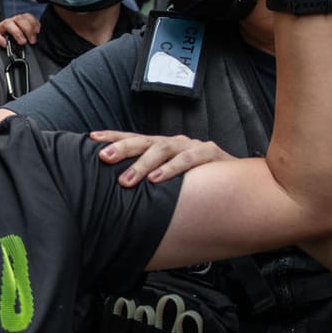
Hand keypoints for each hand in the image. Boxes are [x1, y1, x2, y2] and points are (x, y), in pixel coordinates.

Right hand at [0, 13, 41, 49]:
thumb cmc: (7, 45)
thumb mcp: (19, 40)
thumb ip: (28, 38)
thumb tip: (37, 40)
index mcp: (16, 23)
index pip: (26, 16)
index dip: (33, 22)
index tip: (38, 31)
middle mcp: (8, 23)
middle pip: (19, 19)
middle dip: (28, 29)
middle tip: (32, 41)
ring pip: (8, 24)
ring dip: (17, 32)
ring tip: (22, 42)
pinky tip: (4, 44)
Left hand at [93, 129, 236, 185]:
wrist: (240, 182)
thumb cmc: (198, 183)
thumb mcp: (170, 180)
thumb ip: (149, 182)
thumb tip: (119, 195)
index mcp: (161, 147)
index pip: (133, 139)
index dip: (112, 137)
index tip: (91, 139)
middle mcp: (173, 143)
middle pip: (143, 141)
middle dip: (122, 147)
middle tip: (103, 157)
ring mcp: (191, 146)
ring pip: (163, 149)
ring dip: (143, 164)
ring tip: (127, 180)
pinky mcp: (209, 153)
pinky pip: (188, 160)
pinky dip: (172, 169)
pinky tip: (158, 179)